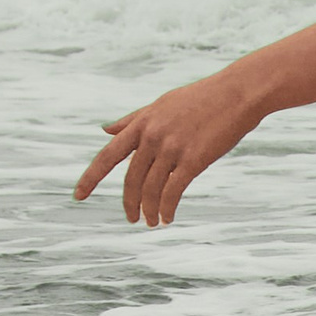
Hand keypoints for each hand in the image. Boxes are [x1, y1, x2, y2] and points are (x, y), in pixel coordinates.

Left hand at [73, 70, 264, 224]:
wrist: (237, 92)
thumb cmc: (202, 98)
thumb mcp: (161, 104)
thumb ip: (132, 120)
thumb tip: (105, 129)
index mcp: (142, 123)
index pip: (107, 155)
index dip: (90, 178)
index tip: (77, 196)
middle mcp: (152, 136)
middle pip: (131, 179)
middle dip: (129, 203)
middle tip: (131, 219)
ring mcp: (172, 147)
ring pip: (151, 189)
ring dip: (149, 210)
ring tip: (152, 222)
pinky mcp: (194, 159)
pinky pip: (173, 191)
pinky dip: (167, 208)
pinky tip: (168, 218)